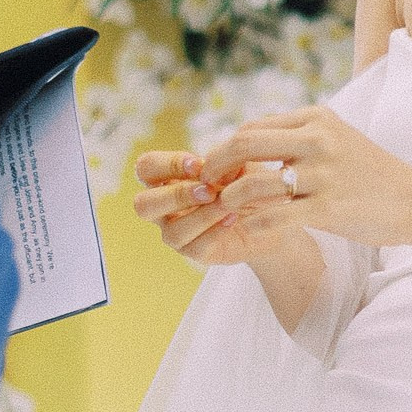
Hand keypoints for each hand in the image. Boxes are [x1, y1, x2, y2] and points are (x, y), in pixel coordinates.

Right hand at [130, 149, 272, 268]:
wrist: (268, 212)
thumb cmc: (244, 181)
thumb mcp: (237, 163)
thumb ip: (223, 159)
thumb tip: (212, 164)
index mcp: (165, 179)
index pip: (147, 168)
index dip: (168, 164)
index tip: (199, 164)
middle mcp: (163, 209)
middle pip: (143, 205)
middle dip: (175, 196)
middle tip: (208, 190)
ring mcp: (176, 233)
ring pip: (172, 232)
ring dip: (202, 215)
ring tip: (228, 204)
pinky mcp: (195, 252)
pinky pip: (196, 247)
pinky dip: (215, 231)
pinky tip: (232, 217)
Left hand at [191, 105, 411, 248]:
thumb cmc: (369, 174)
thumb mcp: (335, 140)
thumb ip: (296, 137)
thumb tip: (248, 143)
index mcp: (316, 118)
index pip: (252, 127)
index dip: (225, 149)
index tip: (215, 170)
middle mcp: (318, 139)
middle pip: (245, 143)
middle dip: (216, 166)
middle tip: (205, 186)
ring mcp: (324, 174)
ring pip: (257, 183)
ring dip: (232, 199)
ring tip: (226, 210)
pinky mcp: (330, 207)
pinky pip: (276, 217)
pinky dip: (254, 224)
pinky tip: (247, 228)